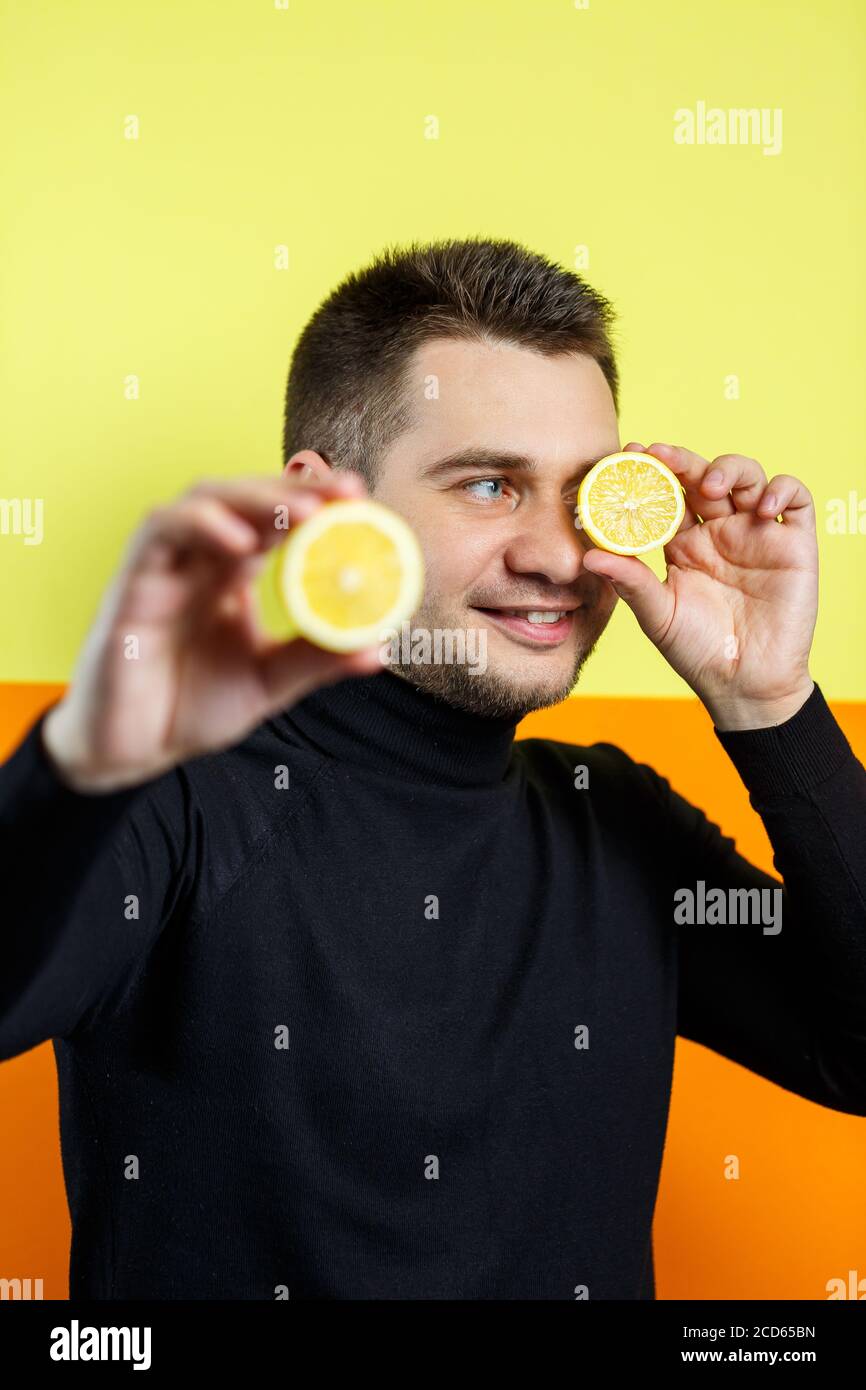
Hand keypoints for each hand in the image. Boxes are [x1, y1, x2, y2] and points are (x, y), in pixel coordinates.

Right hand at [42, 469, 384, 790]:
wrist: (130, 752)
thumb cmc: (189, 707)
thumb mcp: (268, 682)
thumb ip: (316, 660)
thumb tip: (378, 647)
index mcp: (232, 575)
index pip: (274, 518)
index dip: (314, 499)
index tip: (360, 497)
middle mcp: (199, 560)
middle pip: (244, 497)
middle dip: (295, 487)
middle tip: (345, 493)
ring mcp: (164, 567)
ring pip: (203, 501)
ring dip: (255, 497)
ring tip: (305, 511)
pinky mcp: (131, 586)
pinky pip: (159, 535)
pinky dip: (199, 525)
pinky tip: (240, 541)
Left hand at [581, 442, 817, 729]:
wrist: (744, 684)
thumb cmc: (697, 652)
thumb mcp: (657, 615)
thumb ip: (629, 583)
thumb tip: (589, 556)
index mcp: (683, 544)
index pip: (666, 495)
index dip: (650, 471)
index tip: (628, 455)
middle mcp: (719, 533)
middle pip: (702, 476)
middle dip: (683, 460)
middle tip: (661, 455)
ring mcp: (756, 534)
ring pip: (747, 477)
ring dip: (729, 468)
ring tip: (711, 486)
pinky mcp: (793, 544)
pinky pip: (795, 499)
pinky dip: (781, 490)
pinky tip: (761, 508)